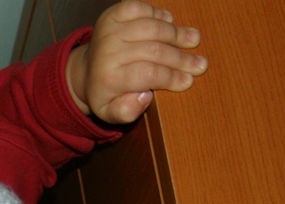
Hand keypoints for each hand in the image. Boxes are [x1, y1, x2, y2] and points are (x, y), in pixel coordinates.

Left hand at [66, 0, 207, 123]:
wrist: (85, 72)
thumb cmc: (105, 93)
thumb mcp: (110, 113)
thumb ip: (126, 111)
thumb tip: (146, 96)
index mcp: (108, 78)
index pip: (148, 74)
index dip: (171, 77)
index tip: (189, 80)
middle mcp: (107, 51)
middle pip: (154, 51)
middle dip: (181, 58)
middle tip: (200, 64)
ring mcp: (109, 30)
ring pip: (152, 28)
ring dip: (176, 34)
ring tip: (194, 40)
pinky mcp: (112, 15)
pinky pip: (141, 8)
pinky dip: (159, 14)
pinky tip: (171, 22)